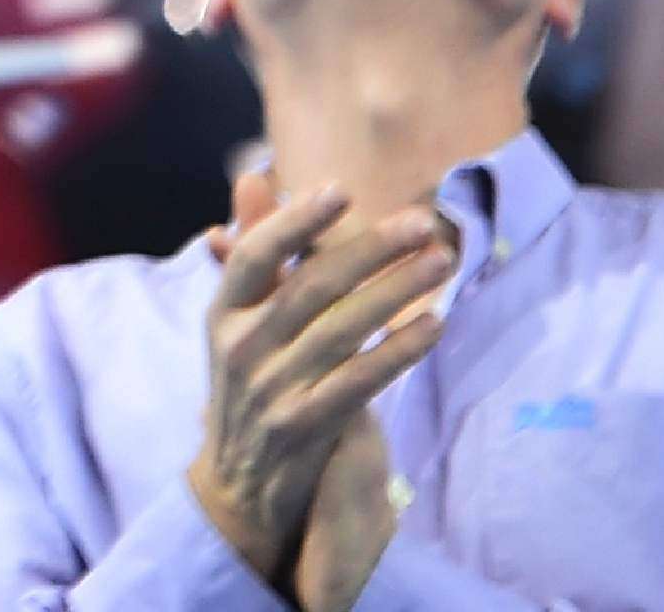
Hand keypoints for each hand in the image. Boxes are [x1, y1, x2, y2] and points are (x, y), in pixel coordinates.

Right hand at [183, 170, 451, 587]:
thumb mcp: (237, 321)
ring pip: (343, 330)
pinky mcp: (307, 426)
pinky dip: (399, 349)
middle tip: (422, 223)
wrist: (238, 488)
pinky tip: (433, 325)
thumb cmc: (248, 386)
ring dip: (397, 290)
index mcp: (222, 314)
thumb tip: (254, 176)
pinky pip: (362, 380)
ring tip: (441, 261)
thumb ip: (251, 250)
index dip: (294, 222)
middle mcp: (242, 348)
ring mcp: (273, 389)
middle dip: (370, 250)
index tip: (341, 192)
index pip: (254, 257)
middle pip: (312, 288)